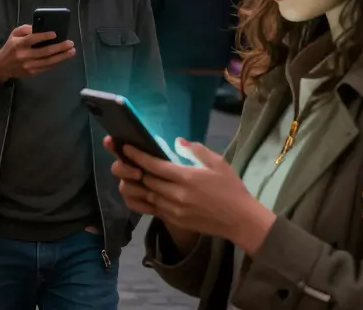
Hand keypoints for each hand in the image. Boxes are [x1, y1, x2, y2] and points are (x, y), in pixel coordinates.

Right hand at [0, 24, 74, 81]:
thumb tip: (39, 28)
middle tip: (70, 43)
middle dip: (59, 47)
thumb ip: (25, 29)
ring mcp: (29, 65)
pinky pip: (47, 67)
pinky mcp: (32, 73)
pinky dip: (56, 62)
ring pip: (49, 61)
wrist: (1, 66)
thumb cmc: (10, 47)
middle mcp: (24, 55)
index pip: (33, 39)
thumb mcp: (14, 35)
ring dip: (62, 56)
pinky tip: (63, 57)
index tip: (55, 33)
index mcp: (19, 44)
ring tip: (71, 51)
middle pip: (45, 51)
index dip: (44, 36)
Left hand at [107, 137, 275, 255]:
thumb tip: (178, 141)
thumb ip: (196, 150)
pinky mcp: (174, 221)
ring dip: (134, 184)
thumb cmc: (231, 189)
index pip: (154, 165)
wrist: (240, 220)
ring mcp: (173, 210)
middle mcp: (176, 194)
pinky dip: (140, 200)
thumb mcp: (218, 163)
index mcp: (187, 178)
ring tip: (127, 174)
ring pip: (145, 195)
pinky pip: (150, 210)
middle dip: (132, 168)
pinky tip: (136, 192)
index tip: (125, 147)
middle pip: (146, 180)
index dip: (137, 155)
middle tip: (122, 158)